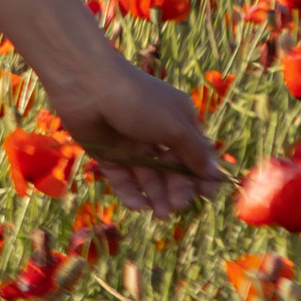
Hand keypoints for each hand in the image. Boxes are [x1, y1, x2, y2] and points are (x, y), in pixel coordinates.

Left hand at [45, 54, 224, 219]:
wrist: (87, 87)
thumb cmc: (138, 101)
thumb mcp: (174, 126)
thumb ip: (194, 151)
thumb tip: (214, 172)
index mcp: (178, 120)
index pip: (196, 152)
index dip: (202, 174)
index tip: (206, 195)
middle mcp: (157, 133)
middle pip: (173, 168)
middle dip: (178, 188)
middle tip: (177, 205)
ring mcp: (131, 144)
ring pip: (148, 176)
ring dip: (157, 196)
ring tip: (162, 214)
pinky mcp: (108, 154)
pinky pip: (122, 178)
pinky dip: (131, 193)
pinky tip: (140, 206)